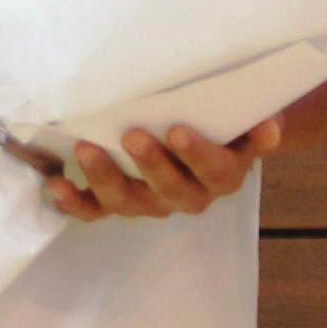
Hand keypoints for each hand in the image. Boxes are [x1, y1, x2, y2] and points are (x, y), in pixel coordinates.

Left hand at [33, 117, 264, 222]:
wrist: (208, 136)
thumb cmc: (226, 120)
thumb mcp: (245, 118)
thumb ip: (254, 124)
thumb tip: (270, 128)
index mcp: (224, 175)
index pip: (215, 170)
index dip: (198, 154)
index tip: (178, 131)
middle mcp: (189, 196)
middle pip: (170, 191)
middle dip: (150, 165)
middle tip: (133, 135)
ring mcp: (151, 201)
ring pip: (129, 202)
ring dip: (106, 179)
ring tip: (86, 149)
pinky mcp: (118, 201)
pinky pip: (96, 210)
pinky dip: (75, 201)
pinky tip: (56, 185)